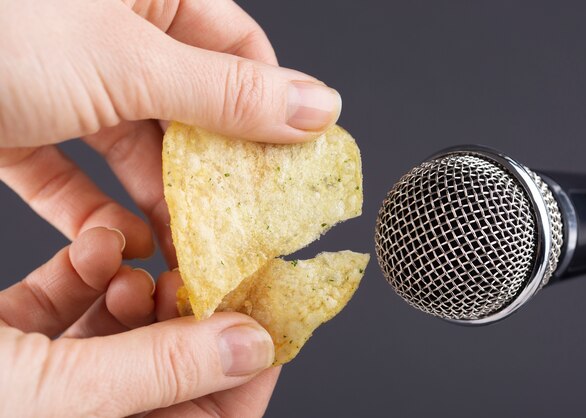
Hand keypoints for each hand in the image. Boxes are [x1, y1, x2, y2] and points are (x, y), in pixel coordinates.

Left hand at [0, 0, 341, 265]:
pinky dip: (93, 209)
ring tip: (182, 247)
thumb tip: (316, 107)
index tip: (289, 166)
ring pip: (134, 146)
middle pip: (190, 108)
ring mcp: (64, 75)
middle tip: (239, 221)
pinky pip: (72, 169)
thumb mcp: (127, 61)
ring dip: (156, 200)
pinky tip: (115, 243)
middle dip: (212, 170)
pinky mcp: (22, 118)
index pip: (239, 52)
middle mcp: (110, 28)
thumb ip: (227, 95)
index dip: (271, 110)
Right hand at [0, 227, 277, 416]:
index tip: (269, 308)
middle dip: (187, 314)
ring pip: (125, 324)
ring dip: (137, 285)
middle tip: (193, 278)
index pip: (216, 416)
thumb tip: (253, 345)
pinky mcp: (21, 331)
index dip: (249, 367)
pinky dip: (88, 264)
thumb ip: (165, 368)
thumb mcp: (71, 397)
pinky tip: (95, 246)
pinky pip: (73, 295)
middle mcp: (92, 409)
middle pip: (174, 361)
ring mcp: (56, 374)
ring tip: (133, 272)